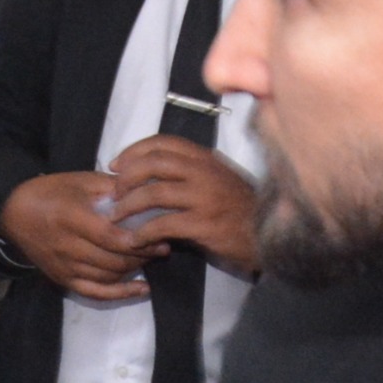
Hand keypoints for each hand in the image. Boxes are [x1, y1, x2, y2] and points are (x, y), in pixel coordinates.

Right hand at [0, 171, 152, 302]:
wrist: (14, 213)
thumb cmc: (50, 192)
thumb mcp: (80, 180)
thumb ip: (112, 188)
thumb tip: (145, 193)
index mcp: (72, 218)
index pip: (111, 237)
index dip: (139, 241)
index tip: (161, 236)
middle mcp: (67, 246)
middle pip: (113, 259)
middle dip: (143, 255)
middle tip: (163, 246)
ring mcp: (64, 266)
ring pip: (108, 276)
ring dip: (134, 269)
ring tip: (150, 258)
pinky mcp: (62, 279)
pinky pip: (95, 293)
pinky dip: (121, 294)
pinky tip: (142, 289)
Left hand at [103, 134, 262, 275]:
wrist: (269, 236)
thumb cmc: (240, 210)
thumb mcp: (219, 181)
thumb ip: (190, 174)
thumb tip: (147, 179)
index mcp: (207, 158)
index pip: (164, 142)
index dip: (134, 150)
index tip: (116, 164)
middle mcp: (205, 172)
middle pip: (154, 162)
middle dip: (127, 176)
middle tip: (113, 192)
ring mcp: (205, 197)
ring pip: (154, 193)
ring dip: (128, 205)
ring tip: (115, 217)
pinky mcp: (204, 224)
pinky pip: (163, 224)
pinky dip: (142, 233)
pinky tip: (134, 241)